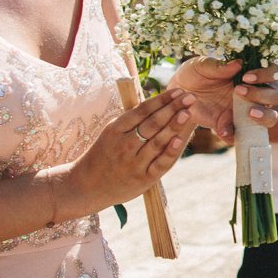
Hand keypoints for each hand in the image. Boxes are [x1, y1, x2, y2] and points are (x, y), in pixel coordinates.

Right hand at [63, 88, 193, 213]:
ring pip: (158, 141)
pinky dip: (170, 151)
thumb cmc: (103, 155)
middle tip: (191, 97)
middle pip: (153, 123)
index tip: (178, 91)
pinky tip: (179, 139)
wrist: (86, 186)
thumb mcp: (111, 133)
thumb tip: (159, 103)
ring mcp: (134, 162)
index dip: (162, 100)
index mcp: (116, 129)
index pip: (143, 111)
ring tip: (188, 113)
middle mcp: (125, 144)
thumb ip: (132, 121)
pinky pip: (160, 163)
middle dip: (173, 108)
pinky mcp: (143, 179)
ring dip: (174, 125)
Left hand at [173, 58, 277, 138]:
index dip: (268, 74)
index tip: (247, 76)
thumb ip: (219, 66)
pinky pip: (242, 135)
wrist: (177, 95)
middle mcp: (253, 94)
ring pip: (270, 117)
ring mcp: (245, 112)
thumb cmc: (193, 74)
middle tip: (239, 91)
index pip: (274, 73)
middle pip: (276, 96)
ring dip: (263, 116)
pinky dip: (234, 134)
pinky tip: (221, 130)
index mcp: (250, 75)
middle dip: (262, 94)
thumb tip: (239, 64)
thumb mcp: (202, 66)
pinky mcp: (231, 126)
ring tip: (248, 113)